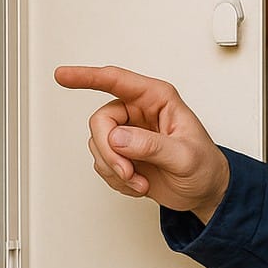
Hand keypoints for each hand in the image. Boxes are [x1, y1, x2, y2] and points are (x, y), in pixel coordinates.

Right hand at [53, 65, 231, 221]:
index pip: (116, 80)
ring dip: (116, 170)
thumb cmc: (204, 166)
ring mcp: (128, 134)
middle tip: (127, 172)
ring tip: (141, 181)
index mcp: (157, 99)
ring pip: (98, 145)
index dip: (87, 77)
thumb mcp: (185, 156)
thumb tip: (118, 137)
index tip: (62, 76)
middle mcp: (138, 112)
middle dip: (109, 151)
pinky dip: (117, 180)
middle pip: (101, 122)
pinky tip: (139, 184)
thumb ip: (151, 145)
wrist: (205, 192)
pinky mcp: (121, 154)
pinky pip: (102, 164)